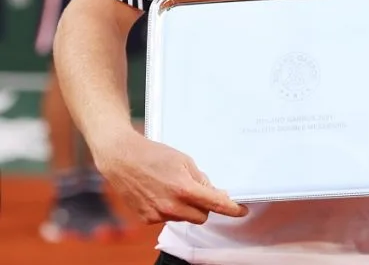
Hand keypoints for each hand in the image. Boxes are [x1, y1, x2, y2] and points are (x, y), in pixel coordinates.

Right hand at [94, 129, 247, 224]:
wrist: (122, 159)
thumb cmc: (153, 155)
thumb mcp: (184, 161)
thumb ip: (201, 179)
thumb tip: (214, 193)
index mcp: (183, 189)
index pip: (215, 204)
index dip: (231, 209)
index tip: (241, 210)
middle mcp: (171, 206)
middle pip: (202, 216)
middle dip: (205, 206)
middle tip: (199, 191)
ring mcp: (157, 215)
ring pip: (184, 218)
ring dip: (186, 207)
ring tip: (172, 186)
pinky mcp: (147, 219)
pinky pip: (168, 218)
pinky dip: (170, 209)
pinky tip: (160, 193)